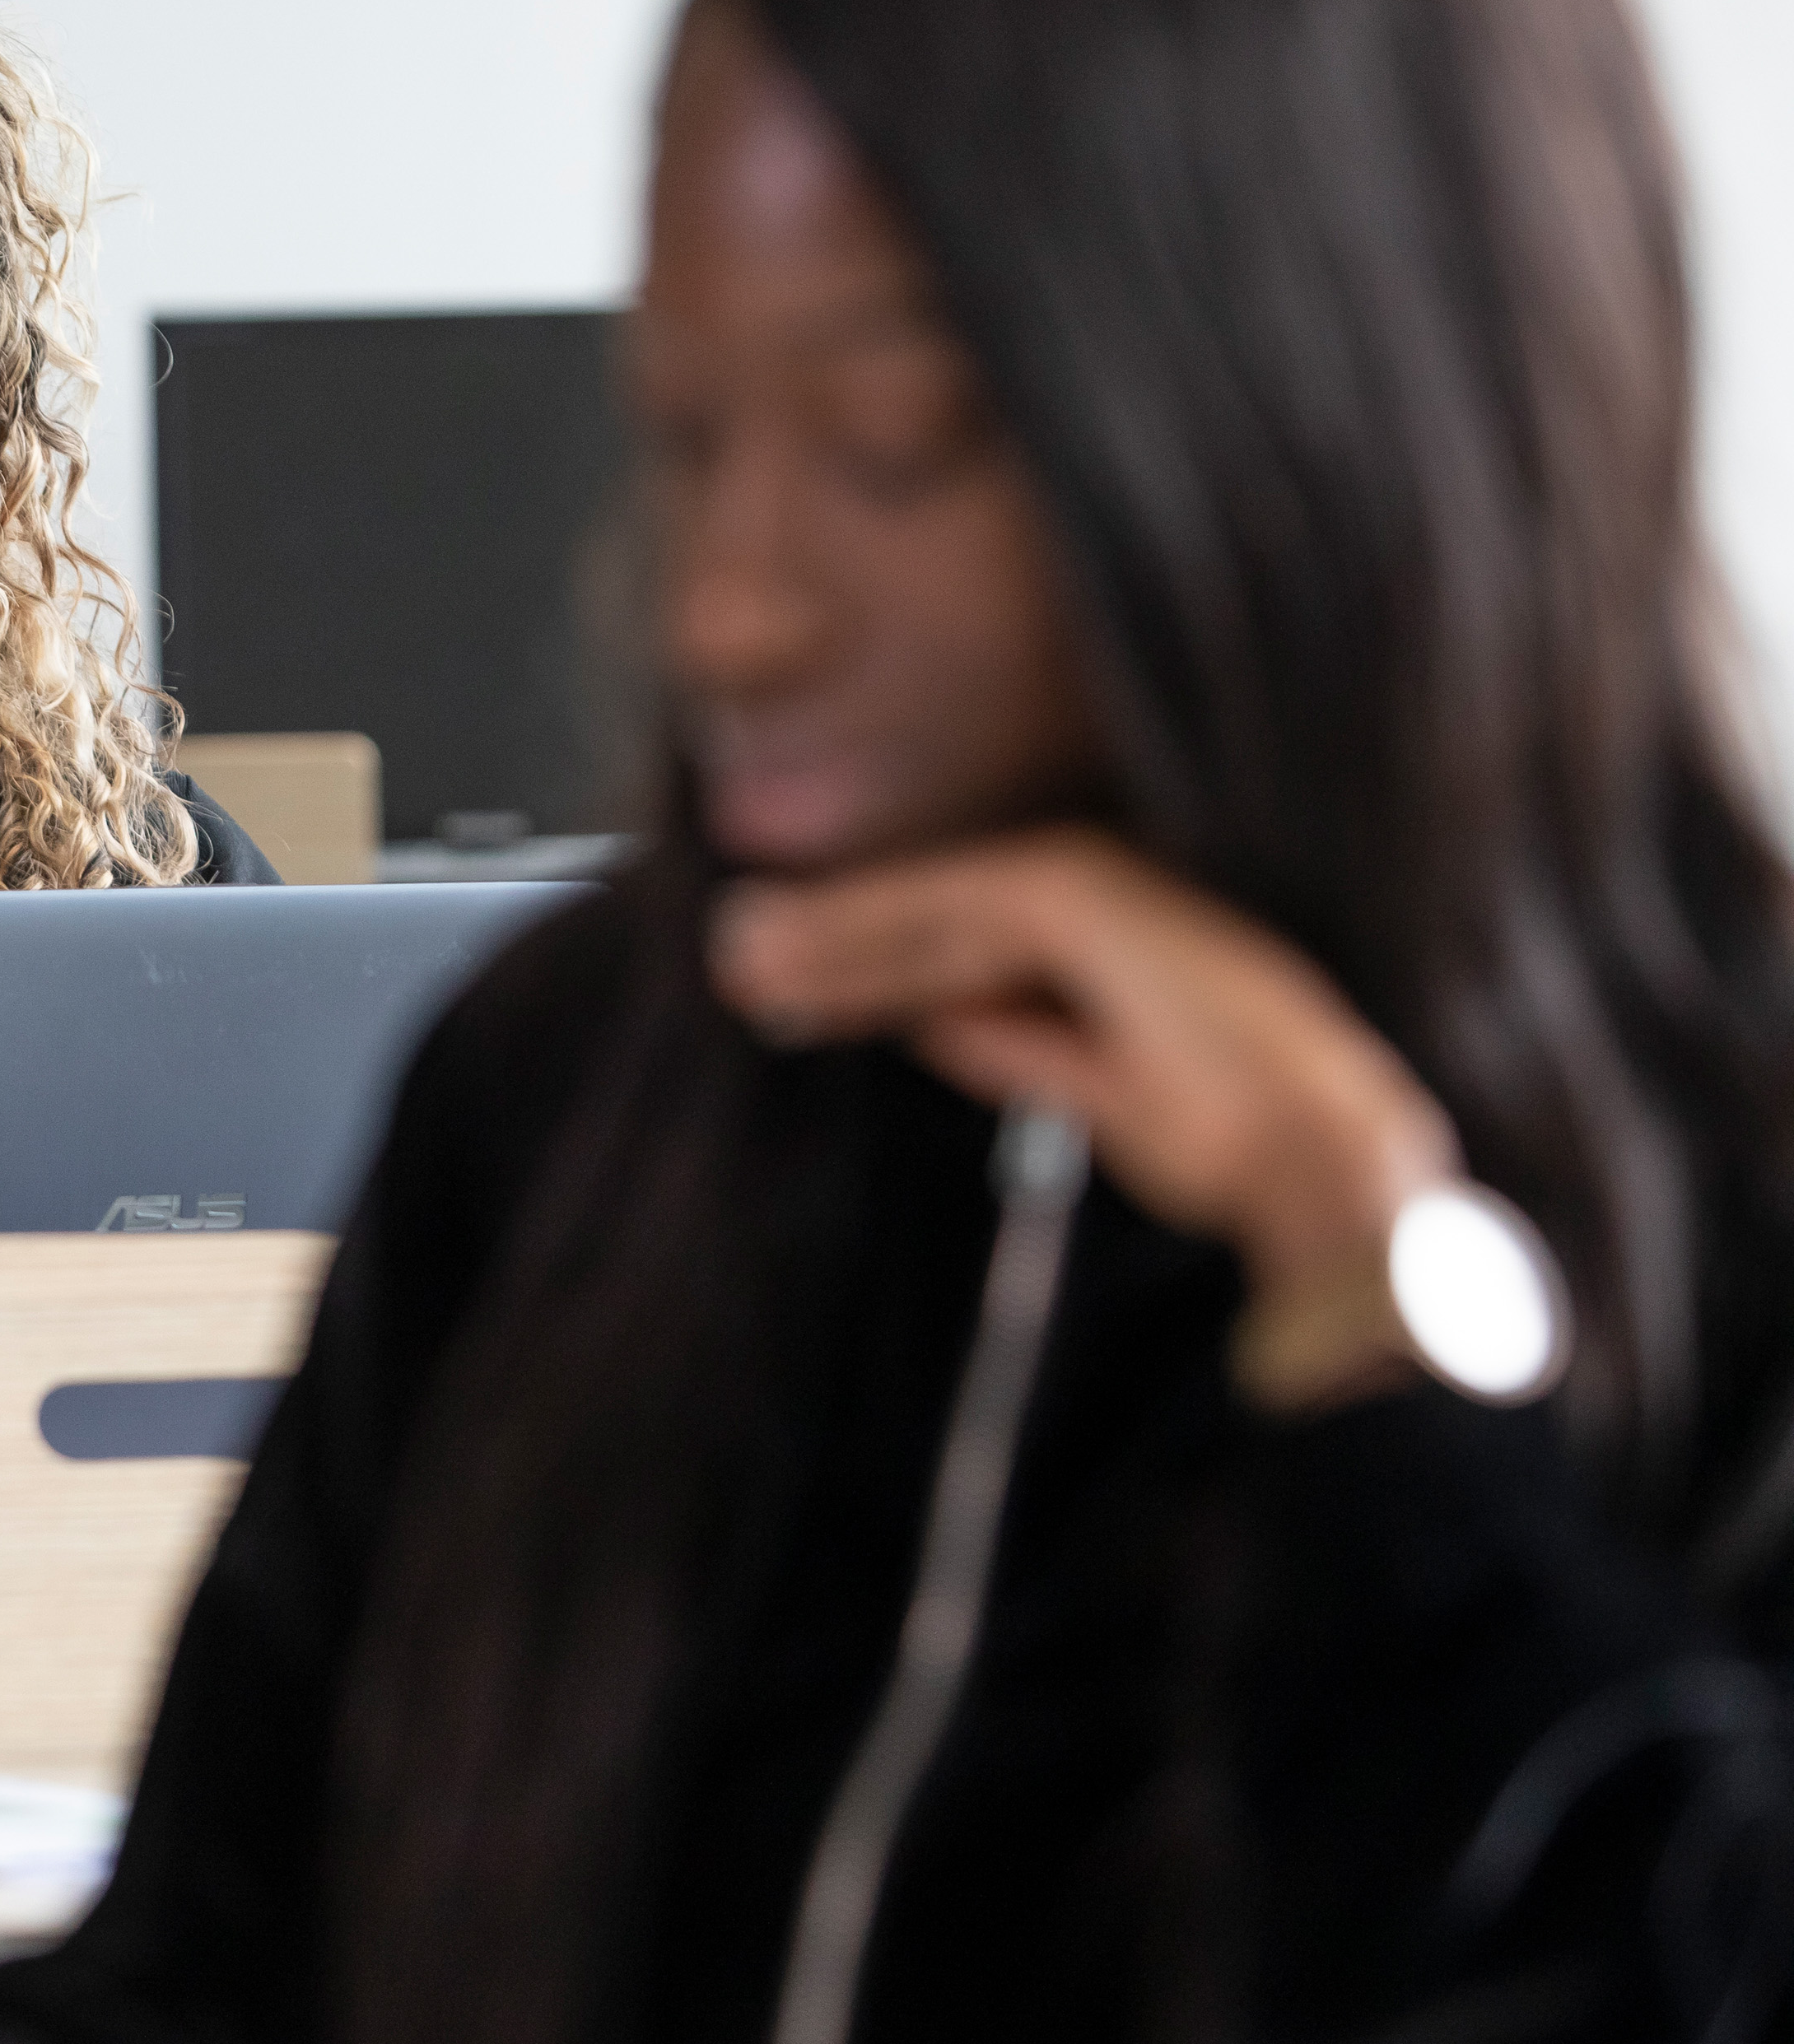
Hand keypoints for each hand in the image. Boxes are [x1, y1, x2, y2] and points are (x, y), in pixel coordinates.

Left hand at [711, 829, 1457, 1322]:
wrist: (1318, 1158)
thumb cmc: (1237, 1138)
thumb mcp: (1099, 1092)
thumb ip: (1020, 1047)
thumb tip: (934, 1023)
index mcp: (1109, 940)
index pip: (956, 946)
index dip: (863, 967)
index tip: (780, 993)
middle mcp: (1098, 893)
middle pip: (927, 920)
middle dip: (824, 944)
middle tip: (725, 964)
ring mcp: (1090, 885)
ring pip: (922, 912)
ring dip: (825, 937)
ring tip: (736, 963)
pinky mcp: (1077, 898)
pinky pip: (944, 918)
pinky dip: (865, 938)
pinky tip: (796, 962)